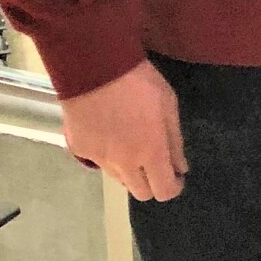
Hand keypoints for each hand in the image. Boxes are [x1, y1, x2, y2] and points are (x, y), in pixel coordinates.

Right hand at [62, 58, 187, 200]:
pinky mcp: (80, 150)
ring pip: (119, 178)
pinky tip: (107, 132)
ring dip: (129, 170)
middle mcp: (124, 164)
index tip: (176, 176)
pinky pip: (98, 161)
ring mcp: (99, 159)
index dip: (173, 187)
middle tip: (153, 161)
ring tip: (130, 143)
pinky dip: (106, 154)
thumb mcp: (168, 105)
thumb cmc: (140, 82)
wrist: (95, 68)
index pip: (163, 191)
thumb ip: (175, 141)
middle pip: (140, 193)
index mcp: (150, 153)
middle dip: (152, 182)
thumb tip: (181, 168)